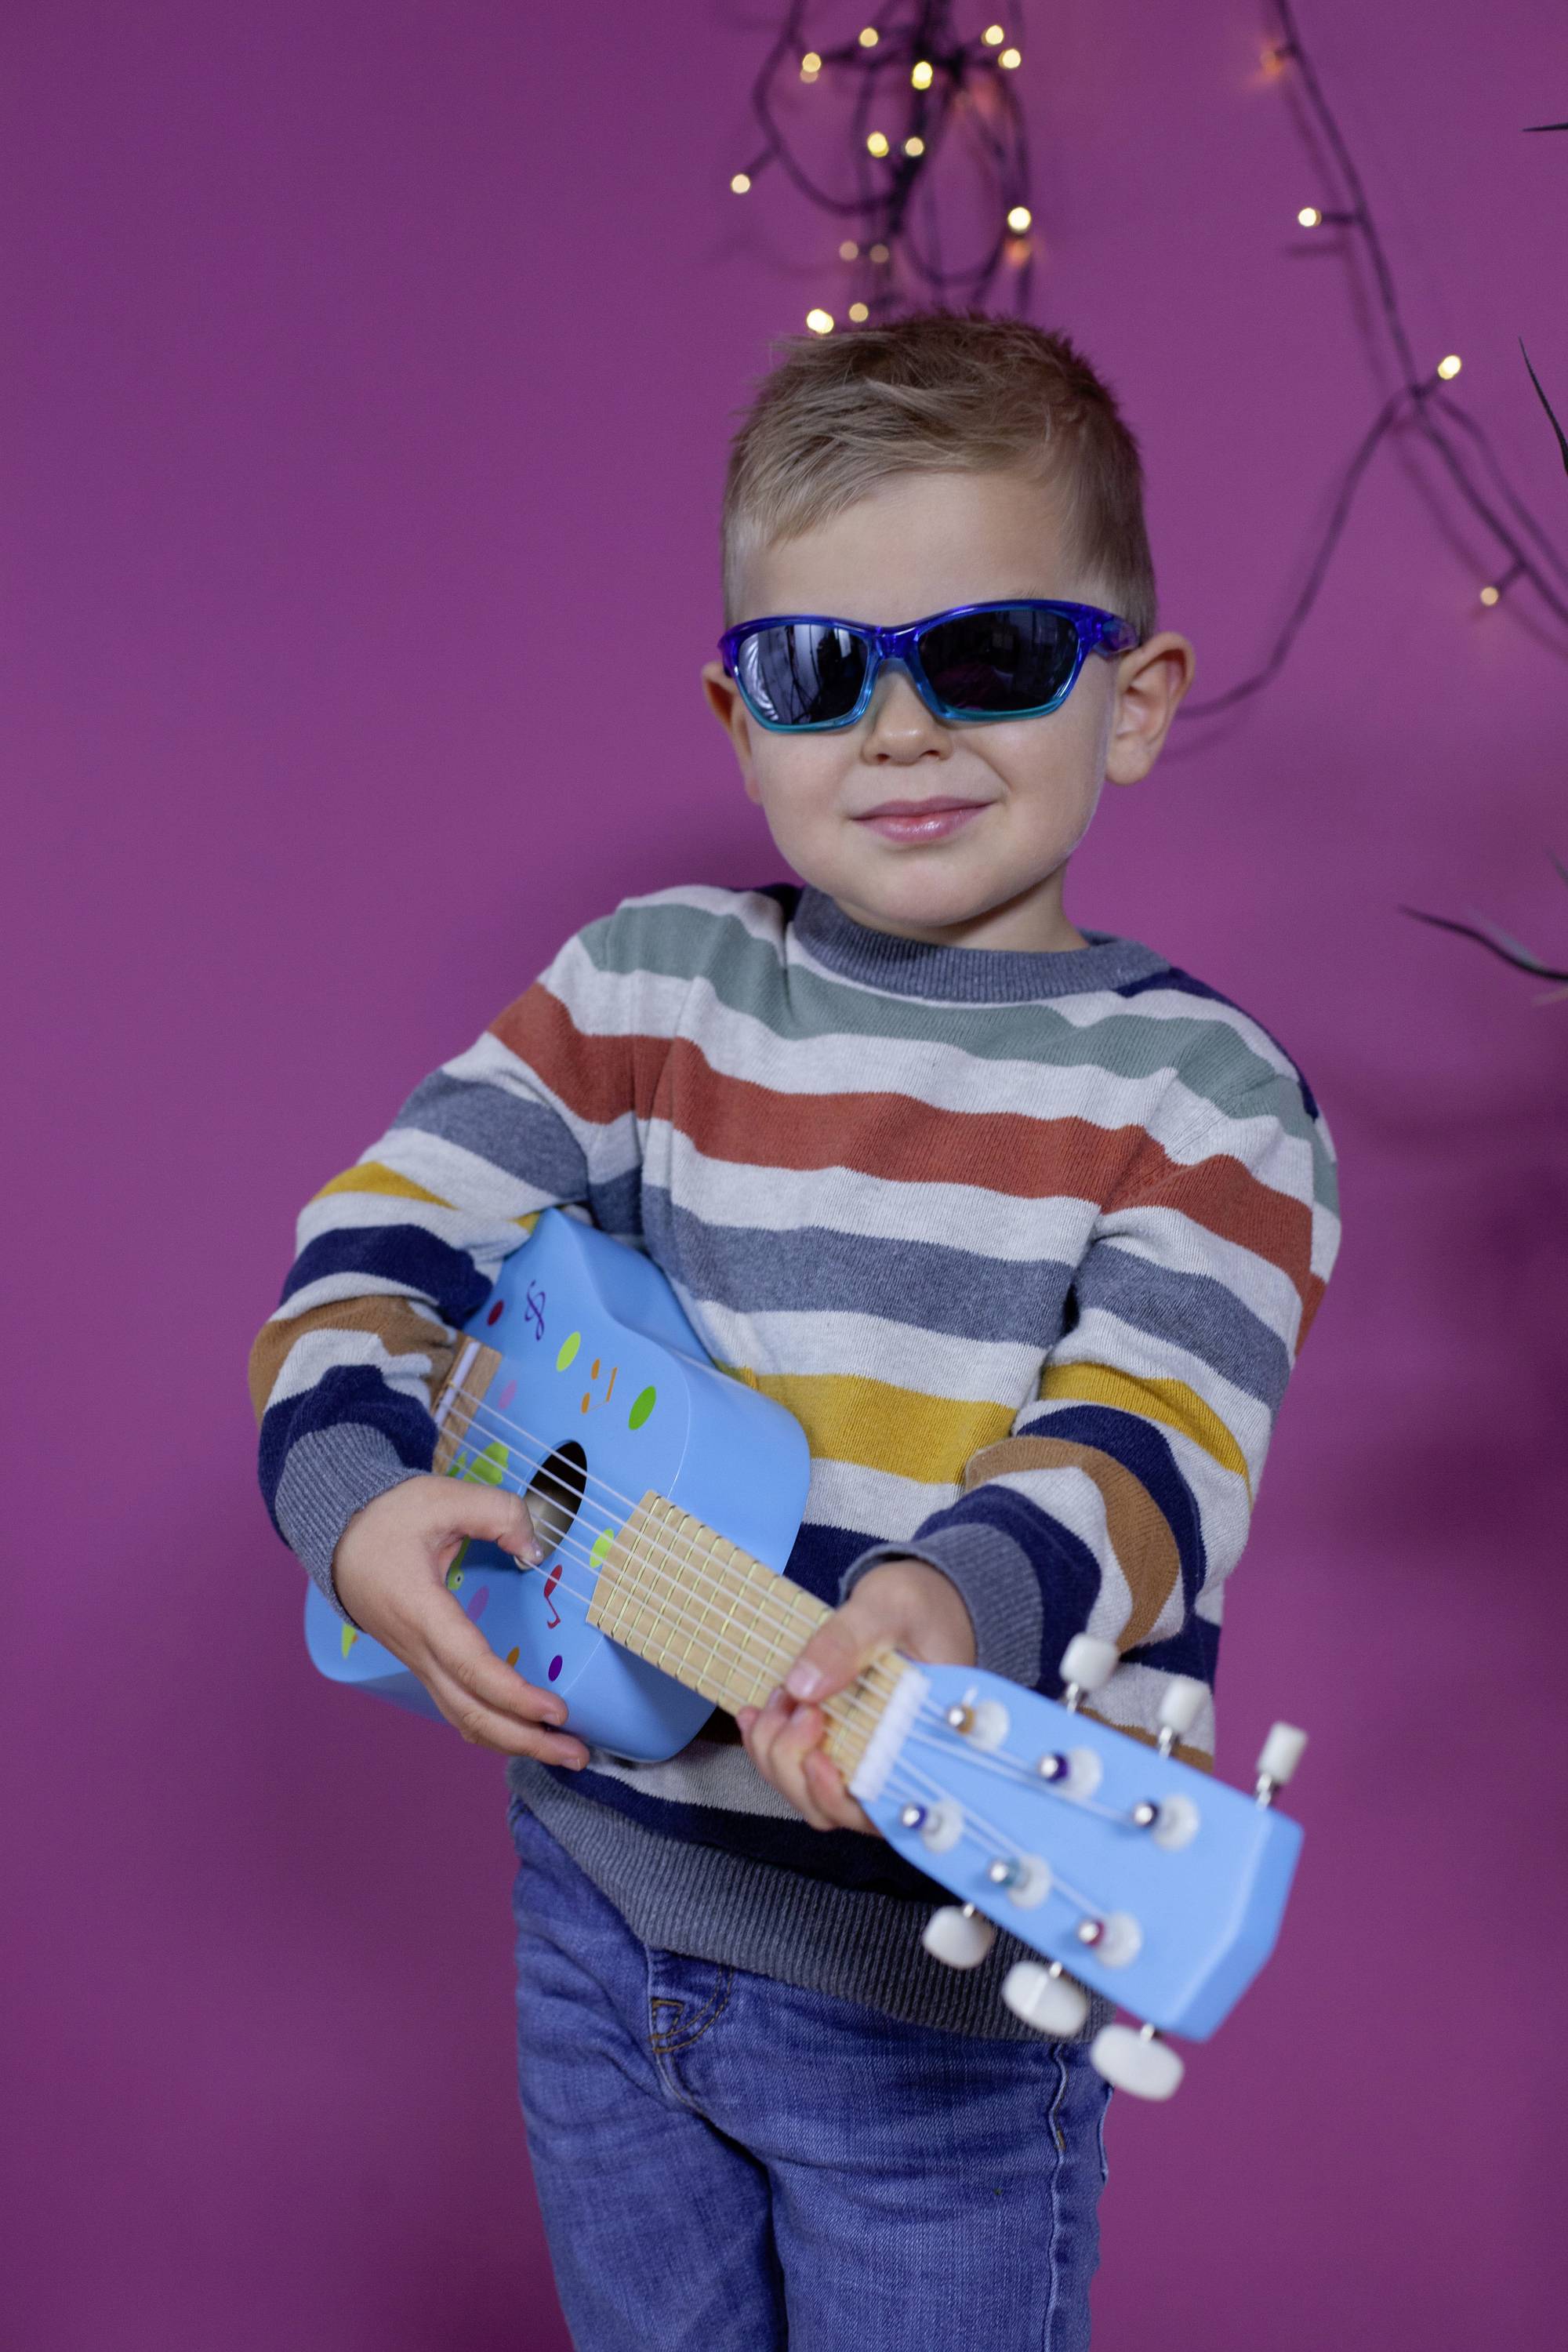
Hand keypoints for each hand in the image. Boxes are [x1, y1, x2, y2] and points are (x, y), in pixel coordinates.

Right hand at [332, 1475, 589, 1766]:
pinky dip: (493, 1727)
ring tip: (563, 1751)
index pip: (470, 1666)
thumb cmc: (387, 1518)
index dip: (513, 1695)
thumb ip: (496, 1513)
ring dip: (513, 1741)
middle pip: (470, 1712)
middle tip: (578, 1753)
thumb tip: (535, 1549)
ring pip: (463, 1718)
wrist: (339, 1537)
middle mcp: (418, 1649)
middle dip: (525, 1740)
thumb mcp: (441, 1497)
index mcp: (422, 1611)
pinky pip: (457, 1707)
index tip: (556, 1710)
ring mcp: (418, 1661)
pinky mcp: (423, 1662)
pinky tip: (523, 1732)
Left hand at [736, 1557, 975, 1834]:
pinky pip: (800, 1770)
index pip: (887, 1806)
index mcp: (927, 1741)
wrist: (920, 1598)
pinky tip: (756, 1713)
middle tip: (791, 1704)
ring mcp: (868, 1759)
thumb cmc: (918, 1603)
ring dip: (777, 1756)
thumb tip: (803, 1685)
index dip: (842, 1798)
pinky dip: (769, 1747)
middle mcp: (899, 1765)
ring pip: (812, 1797)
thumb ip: (846, 1642)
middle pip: (839, 1810)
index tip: (816, 1758)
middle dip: (795, 1766)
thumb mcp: (886, 1608)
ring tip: (777, 1699)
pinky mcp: (843, 1746)